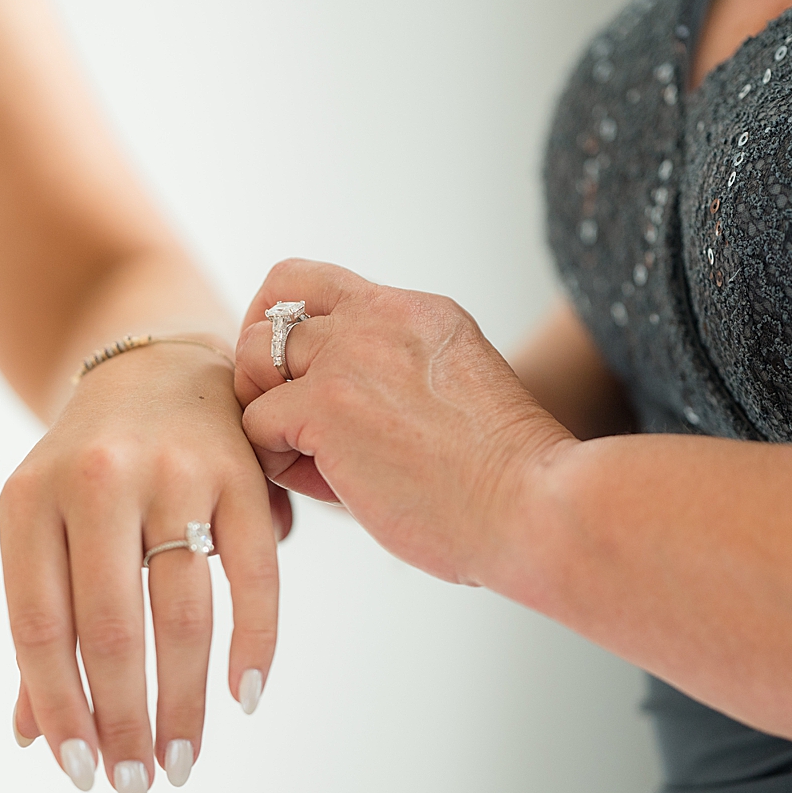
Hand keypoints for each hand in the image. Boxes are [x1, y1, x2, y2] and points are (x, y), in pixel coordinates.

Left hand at [0, 340, 287, 792]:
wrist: (155, 369)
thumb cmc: (87, 472)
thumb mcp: (44, 528)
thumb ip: (43, 624)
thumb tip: (35, 736)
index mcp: (28, 497)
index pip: (40, 627)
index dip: (62, 709)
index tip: (81, 772)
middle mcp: (96, 479)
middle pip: (112, 629)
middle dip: (125, 722)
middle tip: (137, 785)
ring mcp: (174, 472)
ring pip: (183, 614)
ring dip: (185, 704)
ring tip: (183, 761)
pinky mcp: (240, 474)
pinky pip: (254, 577)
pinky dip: (255, 646)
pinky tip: (243, 698)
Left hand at [235, 260, 574, 586]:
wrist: (539, 508)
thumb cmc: (506, 482)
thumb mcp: (453, 394)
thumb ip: (396, 378)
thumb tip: (325, 411)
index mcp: (417, 313)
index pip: (315, 284)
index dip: (283, 327)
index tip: (294, 379)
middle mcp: (381, 318)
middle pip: (270, 311)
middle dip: (265, 373)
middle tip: (291, 426)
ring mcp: (352, 355)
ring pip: (252, 359)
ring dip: (267, 415)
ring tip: (313, 462)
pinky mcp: (327, 404)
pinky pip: (257, 422)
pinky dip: (276, 462)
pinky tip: (330, 486)